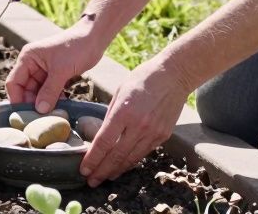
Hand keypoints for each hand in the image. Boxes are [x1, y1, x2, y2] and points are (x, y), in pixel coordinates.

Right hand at [6, 22, 105, 112]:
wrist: (94, 38)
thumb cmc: (76, 47)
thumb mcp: (61, 70)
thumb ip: (50, 91)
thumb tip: (40, 110)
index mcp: (27, 58)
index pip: (14, 83)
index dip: (17, 99)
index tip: (25, 116)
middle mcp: (32, 64)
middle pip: (25, 90)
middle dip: (33, 104)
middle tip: (41, 119)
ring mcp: (43, 70)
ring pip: (38, 93)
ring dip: (44, 103)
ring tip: (53, 114)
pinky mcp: (55, 75)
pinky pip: (49, 92)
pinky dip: (54, 99)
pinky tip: (61, 107)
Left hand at [79, 55, 189, 186]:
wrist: (173, 75)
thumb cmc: (142, 79)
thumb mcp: (119, 91)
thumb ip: (111, 114)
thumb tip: (101, 134)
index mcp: (123, 112)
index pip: (104, 143)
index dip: (92, 159)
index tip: (83, 169)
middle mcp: (138, 126)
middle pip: (116, 156)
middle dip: (101, 171)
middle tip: (91, 181)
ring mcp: (152, 132)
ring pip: (130, 159)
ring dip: (116, 171)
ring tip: (104, 178)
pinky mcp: (163, 136)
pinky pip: (143, 153)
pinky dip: (131, 162)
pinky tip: (122, 166)